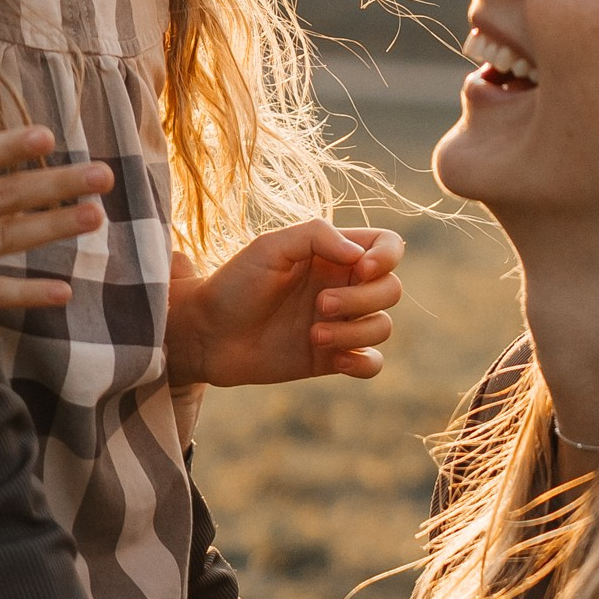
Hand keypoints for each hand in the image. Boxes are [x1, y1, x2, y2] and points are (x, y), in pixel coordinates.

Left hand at [166, 223, 404, 387]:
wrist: (206, 334)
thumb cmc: (234, 283)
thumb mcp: (270, 246)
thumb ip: (317, 235)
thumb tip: (361, 256)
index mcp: (333, 254)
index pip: (388, 245)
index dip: (387, 256)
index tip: (361, 268)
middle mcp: (342, 286)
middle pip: (391, 290)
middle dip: (362, 299)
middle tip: (319, 304)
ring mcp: (340, 324)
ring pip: (382, 327)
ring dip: (354, 332)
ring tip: (313, 335)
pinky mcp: (331, 359)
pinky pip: (372, 363)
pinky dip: (363, 363)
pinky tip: (334, 360)